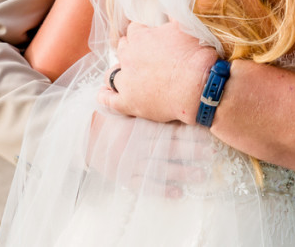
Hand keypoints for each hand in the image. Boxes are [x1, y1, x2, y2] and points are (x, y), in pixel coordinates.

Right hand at [86, 108, 218, 198]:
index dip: (189, 133)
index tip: (208, 135)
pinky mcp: (124, 176)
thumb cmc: (113, 120)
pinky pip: (145, 184)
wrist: (84, 134)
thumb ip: (151, 107)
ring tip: (201, 175)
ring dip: (182, 172)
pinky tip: (178, 192)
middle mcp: (139, 143)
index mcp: (142, 125)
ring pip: (161, 168)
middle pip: (169, 148)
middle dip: (191, 152)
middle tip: (211, 155)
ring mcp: (132, 161)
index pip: (169, 129)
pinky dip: (161, 189)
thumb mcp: (131, 109)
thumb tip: (178, 102)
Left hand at [98, 21, 217, 124]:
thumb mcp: (186, 28)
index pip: (133, 30)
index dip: (141, 33)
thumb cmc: (195, 55)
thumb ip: (174, 16)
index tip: (149, 38)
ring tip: (124, 74)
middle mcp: (128, 57)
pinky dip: (105, 96)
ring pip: (111, 74)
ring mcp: (126, 81)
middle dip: (129, 51)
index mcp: (141, 37)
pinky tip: (104, 94)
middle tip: (141, 56)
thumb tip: (170, 7)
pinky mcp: (128, 102)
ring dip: (117, 72)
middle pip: (122, 49)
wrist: (200, 86)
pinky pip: (108, 99)